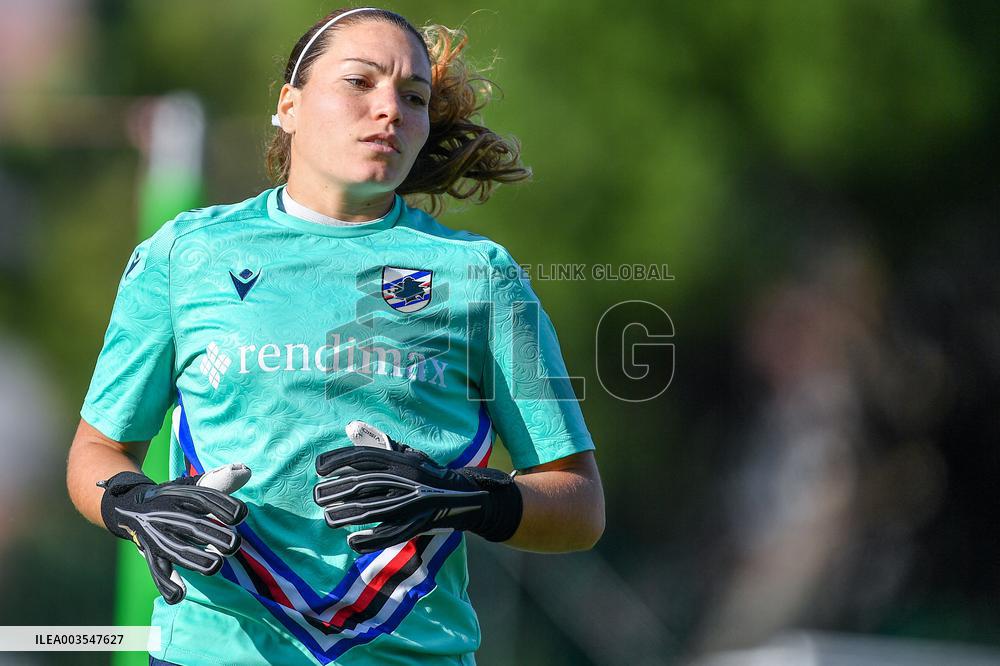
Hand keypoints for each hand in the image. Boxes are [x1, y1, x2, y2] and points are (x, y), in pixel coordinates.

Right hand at [98, 463, 250, 603]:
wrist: (127, 504)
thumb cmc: (172, 497)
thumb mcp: (191, 485)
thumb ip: (220, 480)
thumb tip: (246, 471)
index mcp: (180, 495)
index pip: (204, 498)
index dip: (224, 506)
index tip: (241, 515)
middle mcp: (167, 514)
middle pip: (192, 525)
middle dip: (214, 536)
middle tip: (234, 544)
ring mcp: (156, 535)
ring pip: (175, 550)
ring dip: (195, 560)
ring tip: (216, 566)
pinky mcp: (149, 553)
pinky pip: (156, 570)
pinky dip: (166, 584)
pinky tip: (179, 595)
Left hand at [314, 422, 521, 553]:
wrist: (468, 497)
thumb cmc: (432, 475)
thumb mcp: (411, 455)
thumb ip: (384, 444)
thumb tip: (353, 428)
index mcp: (403, 461)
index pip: (365, 457)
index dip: (339, 460)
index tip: (318, 467)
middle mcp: (406, 480)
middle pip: (364, 484)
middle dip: (337, 490)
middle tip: (317, 495)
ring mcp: (412, 504)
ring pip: (373, 509)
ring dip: (347, 515)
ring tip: (328, 518)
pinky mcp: (417, 525)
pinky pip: (389, 535)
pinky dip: (370, 540)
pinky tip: (352, 542)